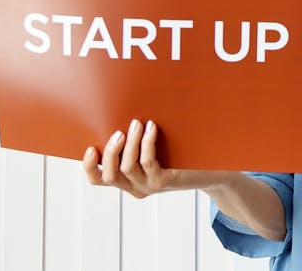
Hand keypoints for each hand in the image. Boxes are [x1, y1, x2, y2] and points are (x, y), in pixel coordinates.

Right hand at [83, 119, 232, 198]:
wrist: (211, 170)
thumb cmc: (180, 155)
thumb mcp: (154, 149)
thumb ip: (135, 142)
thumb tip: (120, 115)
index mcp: (128, 181)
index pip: (99, 180)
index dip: (89, 167)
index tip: (89, 147)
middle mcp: (135, 188)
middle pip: (109, 175)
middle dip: (109, 151)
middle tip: (119, 131)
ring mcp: (149, 186)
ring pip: (127, 168)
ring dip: (129, 143)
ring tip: (136, 124)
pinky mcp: (164, 182)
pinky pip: (147, 162)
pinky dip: (146, 142)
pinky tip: (152, 128)